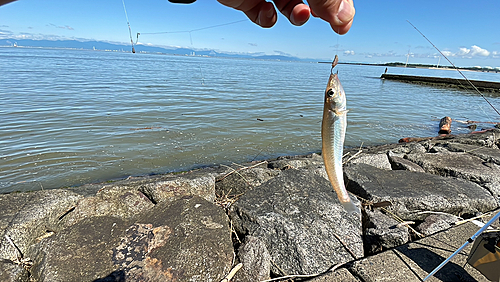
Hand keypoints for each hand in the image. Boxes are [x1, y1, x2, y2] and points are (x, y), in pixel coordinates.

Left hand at [217, 0, 354, 33]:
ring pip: (289, 5)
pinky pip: (261, 14)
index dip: (339, 3)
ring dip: (297, 15)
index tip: (343, 23)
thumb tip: (344, 17)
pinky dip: (267, 18)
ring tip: (300, 13)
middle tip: (330, 22)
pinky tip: (267, 12)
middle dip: (322, 9)